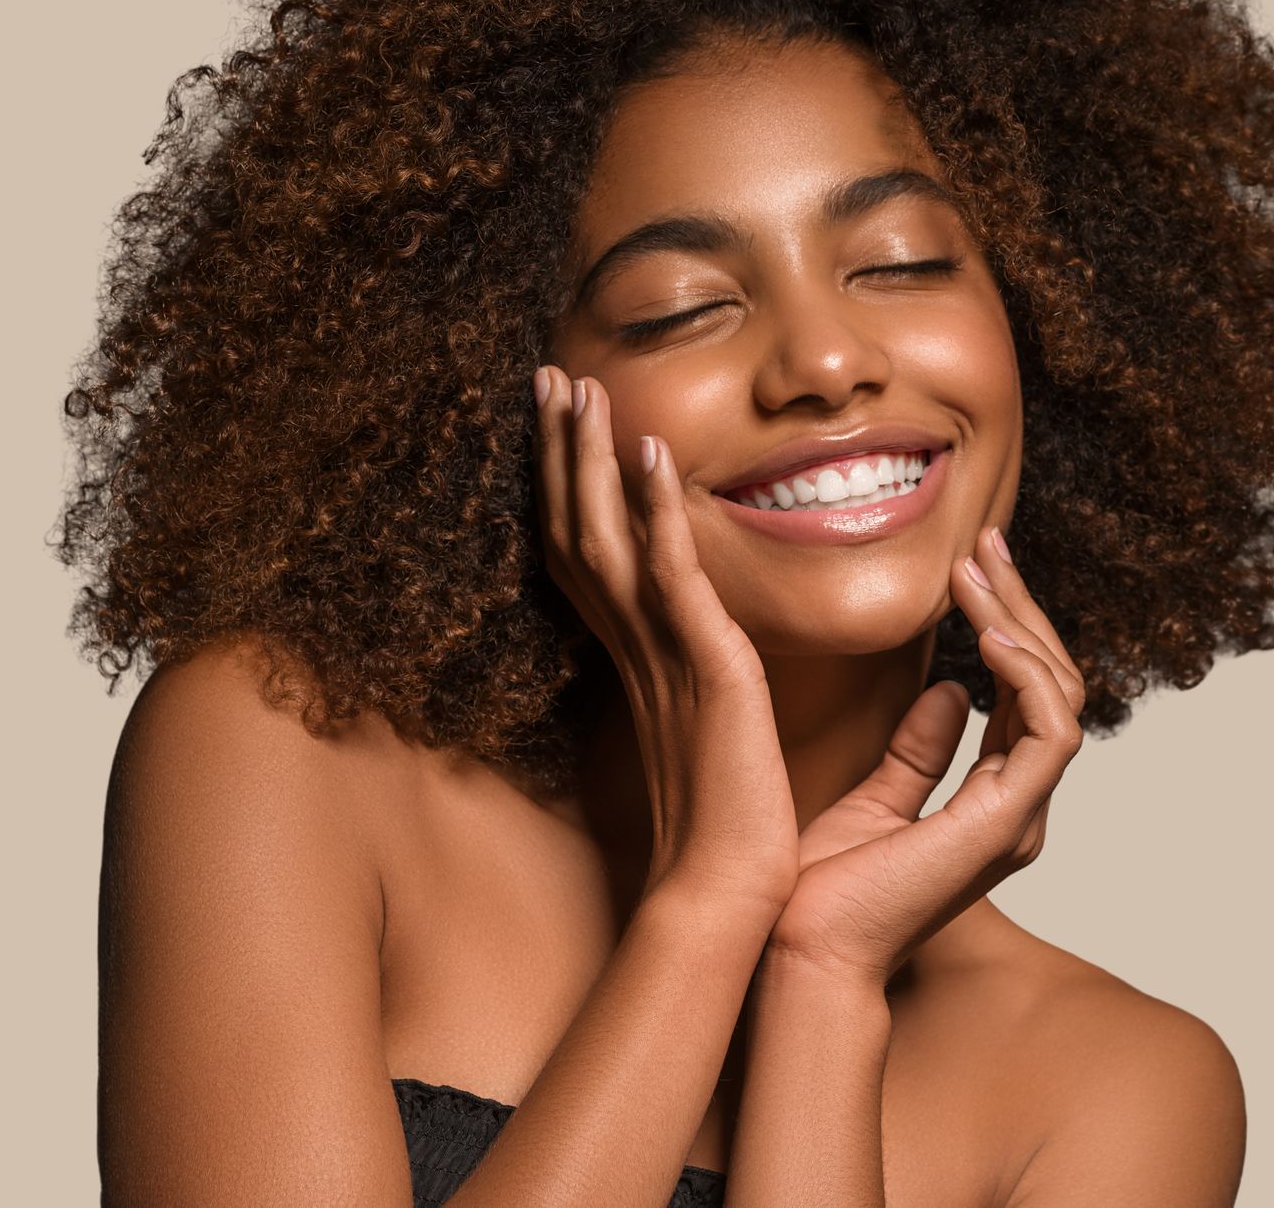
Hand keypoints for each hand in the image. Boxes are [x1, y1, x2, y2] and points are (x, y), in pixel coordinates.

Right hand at [532, 365, 798, 921]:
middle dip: (562, 452)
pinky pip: (670, 573)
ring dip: (590, 458)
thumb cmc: (725, 833)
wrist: (723, 896)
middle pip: (578, 531)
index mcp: (637, 663)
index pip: (589, 558)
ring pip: (606, 538)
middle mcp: (634, 651)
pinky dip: (656, 510)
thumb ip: (711, 683)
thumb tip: (720, 658)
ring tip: (578, 386)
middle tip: (548, 377)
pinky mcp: (703, 665)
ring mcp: (661, 655)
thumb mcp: (716, 735)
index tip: (563, 426)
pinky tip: (649, 453)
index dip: (569, 490)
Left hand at [763, 523, 1085, 982]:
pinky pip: (1050, 733)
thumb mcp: (873, 795)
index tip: (969, 563)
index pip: (1024, 693)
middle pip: (1052, 685)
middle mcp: (1018, 807)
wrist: (797, 950)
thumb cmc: (822, 889)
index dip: (1007, 623)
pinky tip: (988, 634)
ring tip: (975, 573)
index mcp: (993, 801)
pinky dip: (1028, 676)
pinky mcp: (1005, 824)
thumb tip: (950, 689)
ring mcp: (1019, 818)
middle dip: (1021, 606)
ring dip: (1021, 624)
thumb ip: (918, 748)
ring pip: (1060, 698)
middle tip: (984, 543)